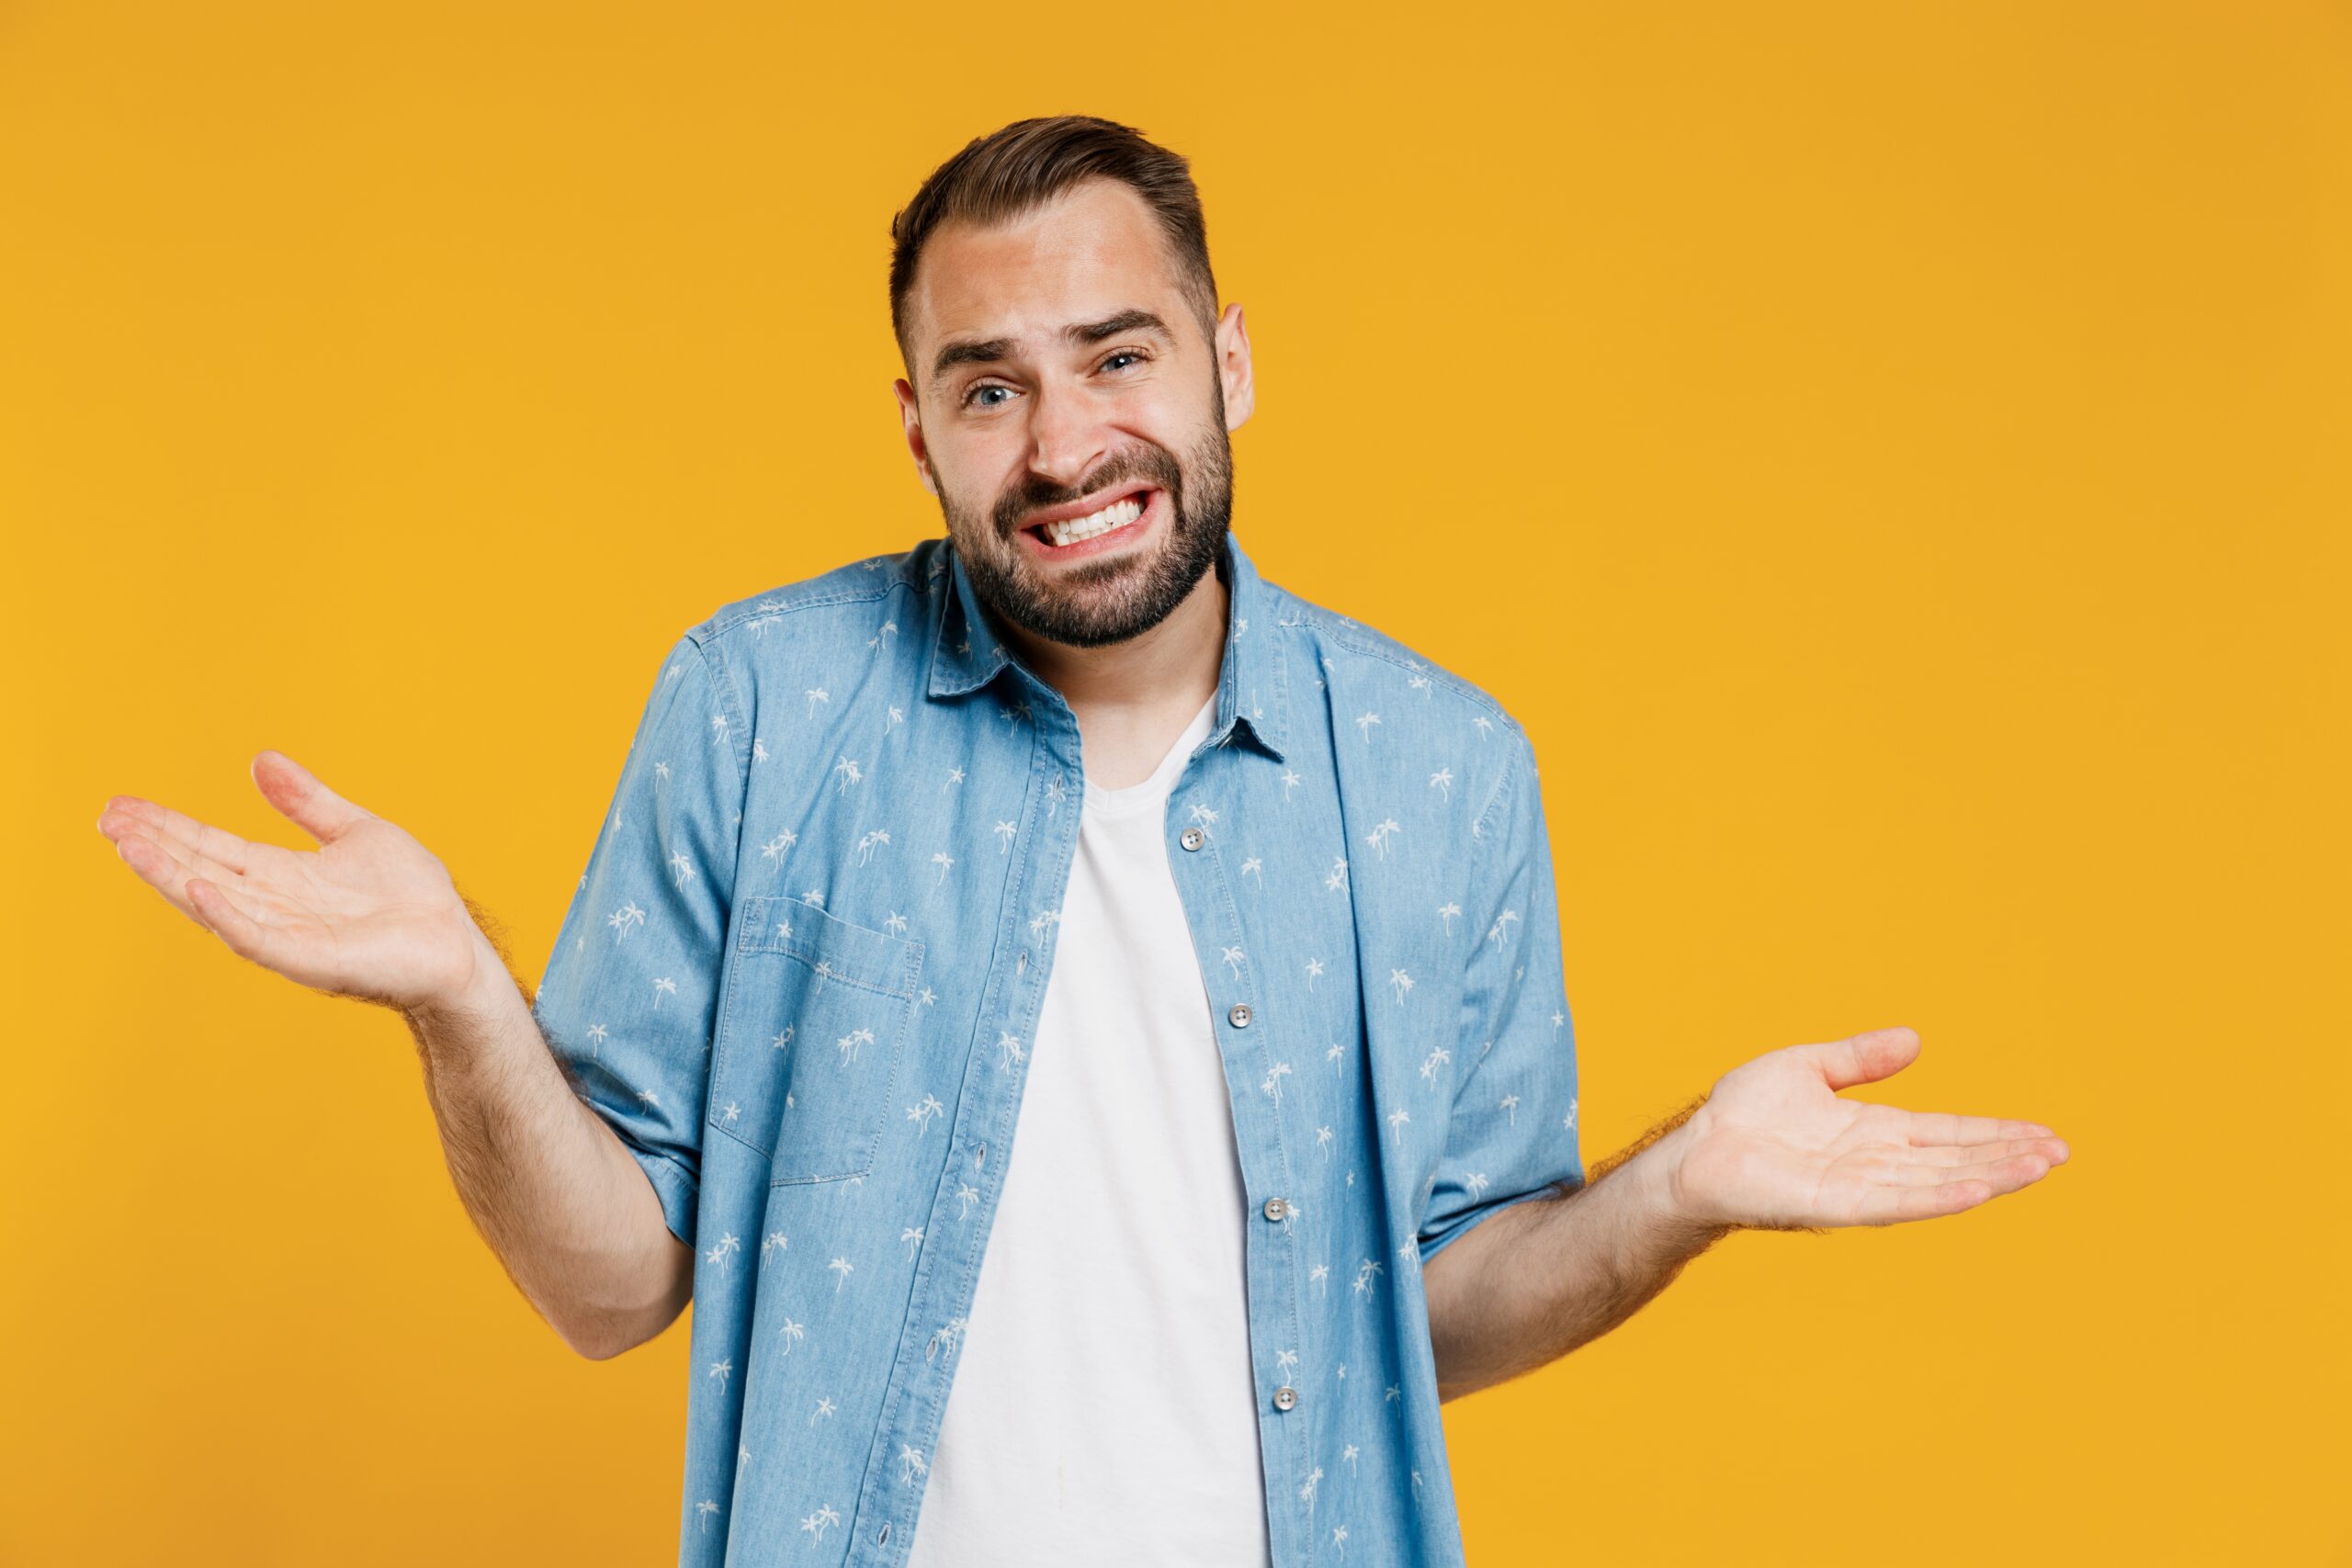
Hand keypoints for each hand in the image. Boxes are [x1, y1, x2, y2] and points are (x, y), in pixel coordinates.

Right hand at [97, 749, 487, 1014]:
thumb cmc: (410, 897)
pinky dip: (227, 916)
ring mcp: (289, 934)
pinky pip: (260, 938)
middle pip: (200, 870)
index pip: (210, 846)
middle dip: (154, 847)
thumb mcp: (355, 831)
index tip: (120, 806)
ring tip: (129, 847)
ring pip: (217, 902)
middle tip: (107, 820)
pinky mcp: (314, 960)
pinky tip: (197, 890)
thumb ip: (307, 802)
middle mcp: (273, 904)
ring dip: (172, 877)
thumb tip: (259, 760)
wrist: (456, 944)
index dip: (167, 826)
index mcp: (280, 874)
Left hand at [1664, 1027, 2068, 1229]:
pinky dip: (1936, 1196)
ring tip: (2039, 1168)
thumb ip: (1860, 1058)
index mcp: (1876, 1132)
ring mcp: (1860, 1186)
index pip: (1950, 1133)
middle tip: (2062, 1152)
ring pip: (1938, 1182)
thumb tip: (1915, 1040)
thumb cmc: (1744, 1115)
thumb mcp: (1809, 1068)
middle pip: (1956, 1159)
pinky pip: (1895, 1201)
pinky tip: (1975, 1191)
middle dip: (2008, 1156)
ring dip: (1989, 1176)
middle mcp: (1877, 1163)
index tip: (2045, 1134)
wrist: (1696, 1151)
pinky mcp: (1836, 1205)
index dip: (1995, 1133)